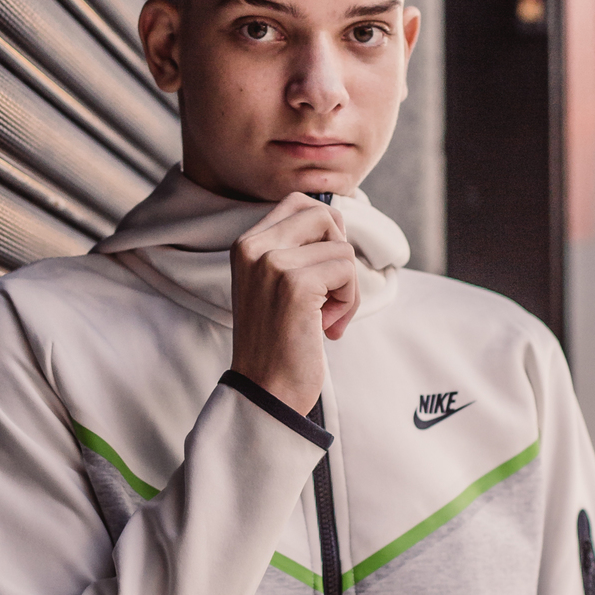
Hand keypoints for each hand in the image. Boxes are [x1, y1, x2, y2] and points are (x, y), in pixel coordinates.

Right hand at [230, 193, 359, 415]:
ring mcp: (272, 264)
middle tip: (331, 292)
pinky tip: (328, 326)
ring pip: (342, 248)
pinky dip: (349, 301)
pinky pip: (347, 272)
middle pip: (324, 216)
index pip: (298, 203)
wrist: (266, 390)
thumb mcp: (276, 285)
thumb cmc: (280, 341)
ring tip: (326, 317)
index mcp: (246, 244)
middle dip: (340, 254)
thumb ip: (296, 250)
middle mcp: (254, 247)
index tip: (324, 270)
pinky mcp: (296, 285)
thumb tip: (337, 216)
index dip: (326, 231)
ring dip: (347, 287)